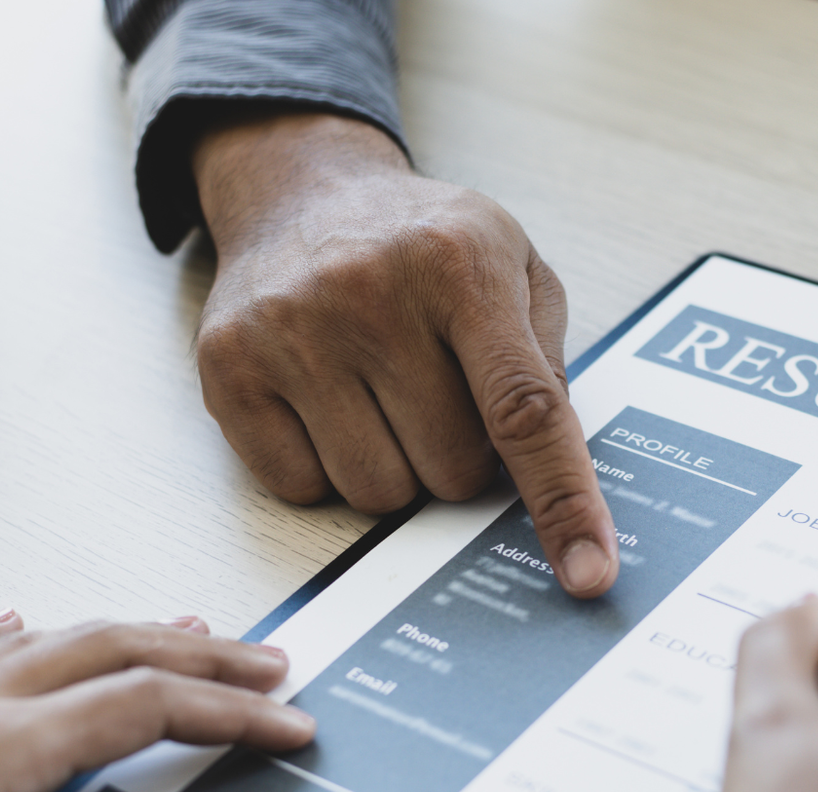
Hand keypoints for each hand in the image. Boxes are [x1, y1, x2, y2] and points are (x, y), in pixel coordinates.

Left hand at [0, 612, 313, 791]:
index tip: (292, 722)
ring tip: (179, 623)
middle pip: (109, 650)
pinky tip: (8, 623)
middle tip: (268, 655)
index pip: (145, 709)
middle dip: (201, 650)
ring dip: (125, 630)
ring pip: (44, 640)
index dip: (231, 711)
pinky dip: (8, 635)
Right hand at [192, 113, 618, 596]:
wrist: (300, 190)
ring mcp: (291, 331)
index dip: (563, 499)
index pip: (523, 407)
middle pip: (451, 470)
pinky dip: (324, 468)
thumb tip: (553, 477)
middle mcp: (370, 291)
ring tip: (378, 393)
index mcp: (460, 262)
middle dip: (459, 455)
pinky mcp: (229, 369)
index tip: (587, 574)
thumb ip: (548, 363)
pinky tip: (324, 401)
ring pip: (378, 494)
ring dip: (393, 467)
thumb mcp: (514, 265)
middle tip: (434, 391)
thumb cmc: (421, 244)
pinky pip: (302, 489)